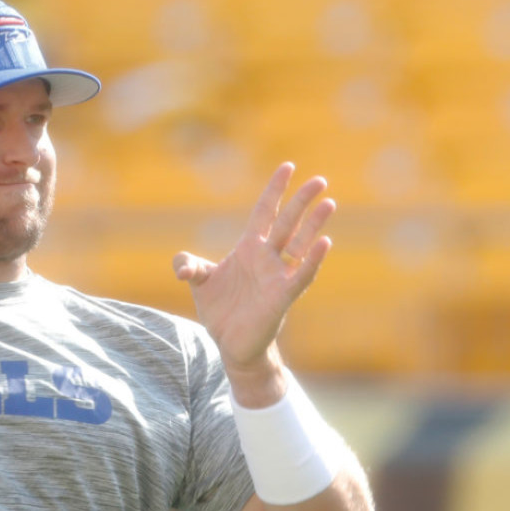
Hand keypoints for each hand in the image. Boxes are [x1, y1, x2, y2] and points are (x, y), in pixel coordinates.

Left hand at [173, 163, 334, 399]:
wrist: (230, 344)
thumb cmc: (221, 309)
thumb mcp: (199, 282)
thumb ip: (189, 266)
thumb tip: (180, 267)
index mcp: (250, 248)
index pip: (265, 212)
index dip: (275, 190)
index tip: (288, 166)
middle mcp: (268, 258)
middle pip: (287, 222)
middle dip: (302, 201)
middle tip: (320, 179)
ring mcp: (277, 276)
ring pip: (300, 244)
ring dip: (314, 225)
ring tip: (329, 202)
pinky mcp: (281, 297)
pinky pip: (301, 275)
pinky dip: (312, 260)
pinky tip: (324, 243)